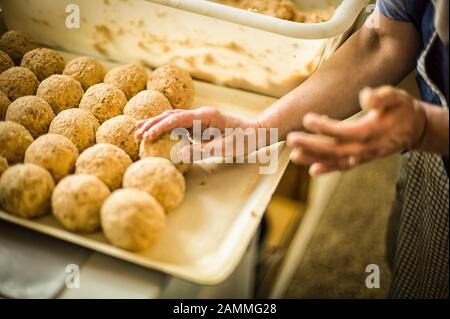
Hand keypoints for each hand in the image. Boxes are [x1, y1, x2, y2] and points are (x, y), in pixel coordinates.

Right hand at [135, 106, 260, 159]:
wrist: (258, 132)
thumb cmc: (244, 139)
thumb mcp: (225, 148)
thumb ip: (202, 150)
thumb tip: (178, 154)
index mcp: (205, 116)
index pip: (176, 119)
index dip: (159, 127)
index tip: (146, 137)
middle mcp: (200, 115)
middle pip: (170, 115)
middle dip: (152, 124)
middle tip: (135, 135)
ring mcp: (200, 119)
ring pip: (173, 119)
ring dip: (156, 125)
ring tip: (139, 132)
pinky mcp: (201, 126)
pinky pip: (180, 126)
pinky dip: (166, 130)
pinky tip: (158, 136)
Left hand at [287, 86, 426, 175]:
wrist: (415, 129)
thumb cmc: (402, 109)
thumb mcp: (396, 96)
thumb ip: (381, 97)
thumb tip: (364, 96)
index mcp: (372, 131)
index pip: (344, 131)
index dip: (325, 127)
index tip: (307, 118)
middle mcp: (365, 147)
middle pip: (335, 149)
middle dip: (311, 145)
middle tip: (290, 139)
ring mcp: (363, 156)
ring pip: (336, 160)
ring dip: (314, 159)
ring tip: (294, 156)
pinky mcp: (361, 159)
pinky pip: (343, 167)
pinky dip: (328, 169)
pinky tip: (312, 170)